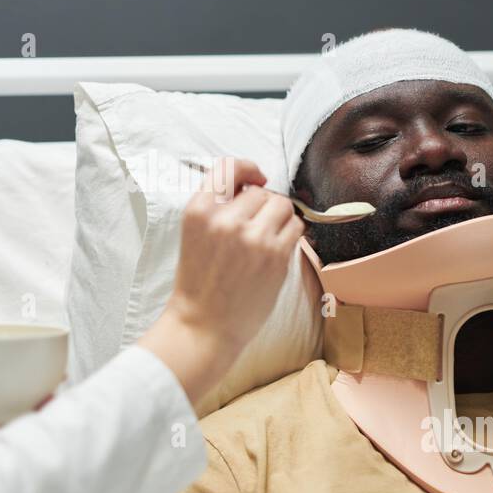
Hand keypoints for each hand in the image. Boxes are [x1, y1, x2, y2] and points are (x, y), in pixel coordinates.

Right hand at [138, 157, 304, 405]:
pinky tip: (278, 248)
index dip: (248, 168)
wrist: (203, 325)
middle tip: (257, 227)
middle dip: (263, 205)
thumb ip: (220, 207)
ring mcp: (252, 238)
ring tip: (268, 238)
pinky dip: (291, 233)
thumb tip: (256, 187)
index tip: (257, 178)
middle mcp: (225, 220)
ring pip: (282, 205)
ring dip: (280, 217)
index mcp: (199, 211)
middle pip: (261, 191)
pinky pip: (296, 226)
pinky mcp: (275, 256)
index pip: (229, 168)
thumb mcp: (196, 234)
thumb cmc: (199, 282)